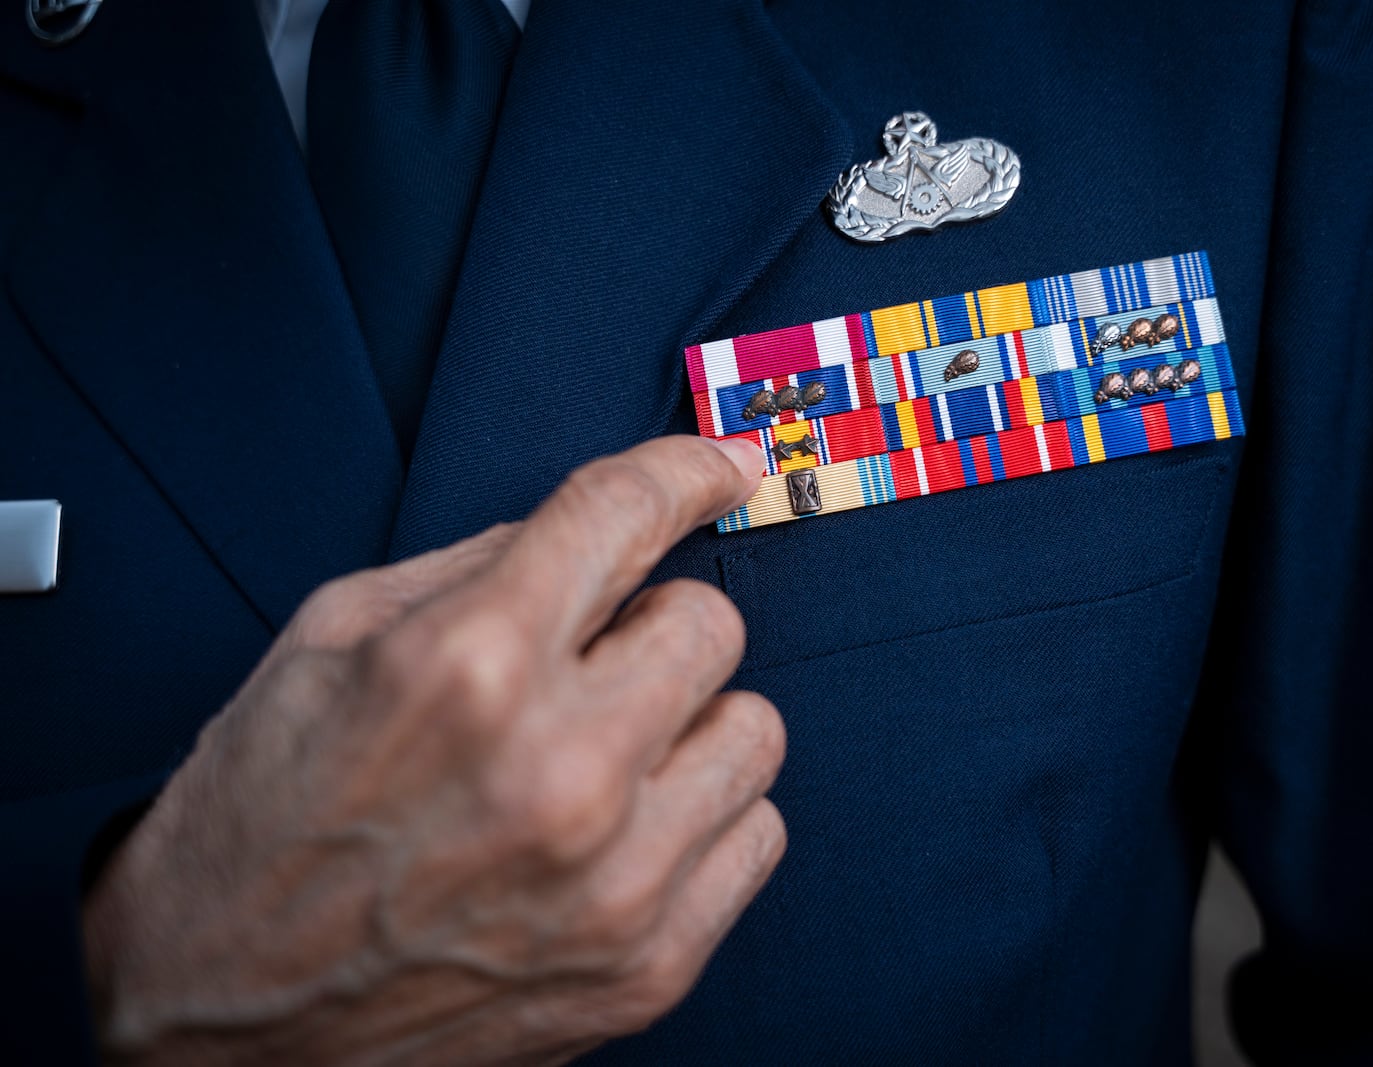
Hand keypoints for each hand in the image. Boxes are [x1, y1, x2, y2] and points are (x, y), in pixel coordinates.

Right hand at [82, 435, 779, 1065]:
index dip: (685, 471)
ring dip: (689, 724)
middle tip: (593, 661)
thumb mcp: (325, 646)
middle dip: (653, 622)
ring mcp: (614, 881)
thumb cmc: (256, 830)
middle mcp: (558, 771)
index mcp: (467, 666)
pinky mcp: (648, 967)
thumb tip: (597, 532)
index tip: (718, 468)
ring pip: (755, 729)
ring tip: (609, 754)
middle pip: (712, 622)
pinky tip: (629, 829)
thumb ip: (475, 568)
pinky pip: (757, 835)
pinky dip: (703, 818)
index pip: (626, 515)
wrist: (212, 1032)